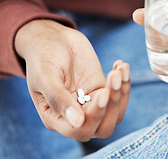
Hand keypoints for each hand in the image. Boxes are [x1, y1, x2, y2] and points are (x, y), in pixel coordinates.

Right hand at [15, 20, 129, 140]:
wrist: (51, 37)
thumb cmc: (42, 56)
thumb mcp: (45, 76)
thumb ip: (58, 99)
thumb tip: (77, 122)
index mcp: (55, 118)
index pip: (79, 130)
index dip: (94, 116)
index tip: (102, 92)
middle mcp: (74, 116)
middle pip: (102, 128)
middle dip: (112, 106)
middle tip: (113, 78)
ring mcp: (90, 103)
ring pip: (115, 114)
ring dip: (121, 93)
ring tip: (119, 70)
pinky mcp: (101, 89)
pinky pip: (119, 96)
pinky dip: (125, 83)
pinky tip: (120, 66)